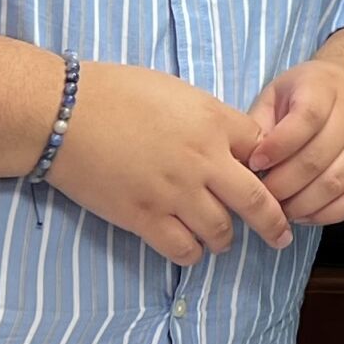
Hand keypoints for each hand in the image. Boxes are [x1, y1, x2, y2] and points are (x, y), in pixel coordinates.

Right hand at [44, 61, 290, 262]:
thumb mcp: (175, 91)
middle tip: (281, 235)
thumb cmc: (114, 92)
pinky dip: (192, 252)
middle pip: (257, 201)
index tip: (265, 179)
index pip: (263, 152)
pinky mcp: (144, 217)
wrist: (61, 113)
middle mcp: (202, 160)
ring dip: (226, 238)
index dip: (267, 167)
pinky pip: (184, 249)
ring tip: (221, 239)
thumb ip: (208, 119)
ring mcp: (175, 192)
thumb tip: (226, 144)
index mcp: (212, 122)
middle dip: (274, 222)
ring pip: (222, 231)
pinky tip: (190, 246)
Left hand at [242, 56, 343, 224]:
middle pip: (318, 157)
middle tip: (263, 196)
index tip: (255, 163)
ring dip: (303, 203)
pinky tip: (307, 214)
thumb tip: (244, 158)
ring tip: (280, 210)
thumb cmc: (311, 93)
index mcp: (325, 88)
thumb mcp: (278, 92)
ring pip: (338, 182)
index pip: (307, 119)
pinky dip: (330, 214)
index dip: (278, 146)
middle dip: (284, 184)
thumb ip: (260, 122)